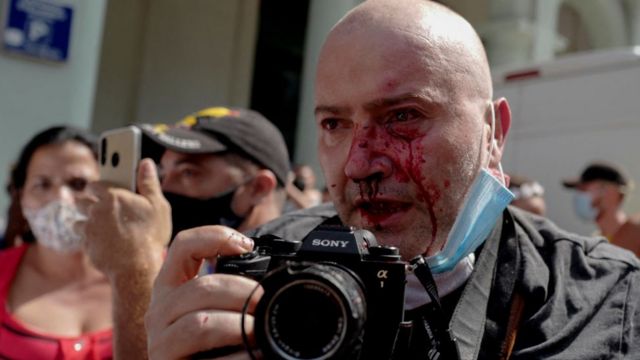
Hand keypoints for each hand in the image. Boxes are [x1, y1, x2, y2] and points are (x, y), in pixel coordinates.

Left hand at [80, 158, 170, 276]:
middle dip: (89, 203)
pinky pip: (83, 239)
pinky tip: (104, 242)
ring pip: (79, 220)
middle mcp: (96, 211)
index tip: (103, 189)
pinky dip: (90, 239)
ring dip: (87, 221)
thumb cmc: (150, 235)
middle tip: (103, 208)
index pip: (94, 184)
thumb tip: (146, 162)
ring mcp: (89, 229)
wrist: (137, 268)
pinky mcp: (86, 246)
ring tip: (102, 226)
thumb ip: (149, 183)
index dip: (98, 187)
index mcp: (112, 196)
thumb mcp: (158, 206)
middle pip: (82, 201)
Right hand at [145, 226, 260, 358]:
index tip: (248, 246)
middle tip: (265, 304)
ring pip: (201, 323)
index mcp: (171, 288)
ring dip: (238, 325)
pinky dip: (237, 356)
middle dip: (242, 293)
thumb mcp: (216, 309)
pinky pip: (207, 358)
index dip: (214, 236)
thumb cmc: (213, 346)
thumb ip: (230, 291)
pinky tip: (252, 355)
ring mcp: (160, 341)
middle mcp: (159, 311)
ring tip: (259, 332)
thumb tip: (270, 278)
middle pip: (202, 287)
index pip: (183, 246)